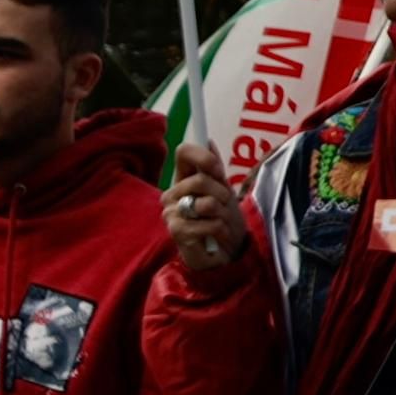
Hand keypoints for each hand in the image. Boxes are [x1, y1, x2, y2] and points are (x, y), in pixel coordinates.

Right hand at [162, 145, 249, 279]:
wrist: (224, 253)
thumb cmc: (223, 222)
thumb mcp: (224, 192)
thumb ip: (214, 169)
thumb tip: (208, 141)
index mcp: (183, 180)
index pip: (183, 153)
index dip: (203, 157)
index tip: (217, 170)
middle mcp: (173, 193)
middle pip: (201, 180)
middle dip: (223, 195)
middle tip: (225, 208)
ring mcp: (171, 212)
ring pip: (206, 203)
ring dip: (224, 214)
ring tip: (220, 223)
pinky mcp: (176, 231)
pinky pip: (209, 223)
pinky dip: (220, 230)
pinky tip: (215, 236)